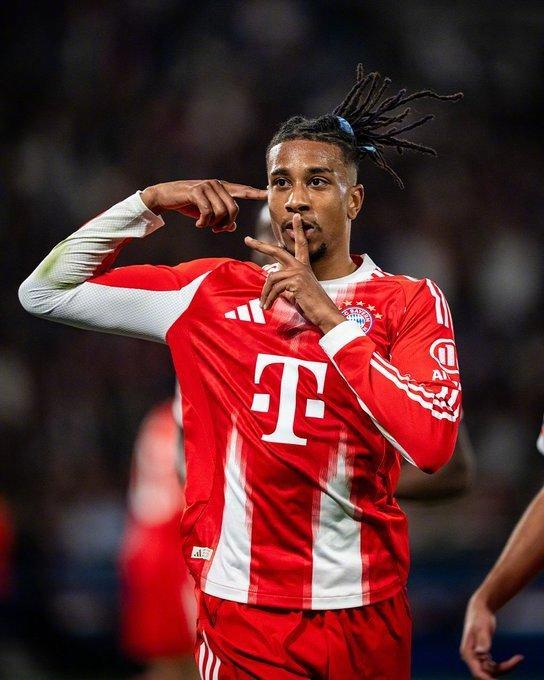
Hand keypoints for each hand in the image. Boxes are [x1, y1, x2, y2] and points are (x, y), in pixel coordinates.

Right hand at [141, 179, 266, 232]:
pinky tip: (198, 224)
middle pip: (234, 209)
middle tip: (216, 229)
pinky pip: (208, 212)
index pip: (242, 190)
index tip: (267, 192)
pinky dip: (204, 223)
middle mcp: (217, 184)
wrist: (165, 197)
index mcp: (222, 188)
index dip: (255, 193)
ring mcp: (207, 186)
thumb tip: (232, 226)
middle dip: (226, 223)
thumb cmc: (188, 204)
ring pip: (221, 212)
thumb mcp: (206, 213)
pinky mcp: (197, 191)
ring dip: (213, 224)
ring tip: (205, 225)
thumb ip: (221, 219)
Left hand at [245, 213, 344, 332]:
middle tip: (247, 239)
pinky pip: (275, 288)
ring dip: (265, 293)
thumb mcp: (295, 292)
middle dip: (260, 245)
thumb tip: (272, 280)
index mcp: (303, 266)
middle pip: (277, 251)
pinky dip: (269, 298)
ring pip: (272, 277)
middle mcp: (301, 266)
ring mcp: (298, 273)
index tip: (296, 216)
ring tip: (263, 304)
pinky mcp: (296, 282)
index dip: (298, 230)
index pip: (300, 244)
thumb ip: (284, 284)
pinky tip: (268, 306)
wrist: (324, 313)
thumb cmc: (311, 305)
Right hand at [460, 595, 523, 677]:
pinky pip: (495, 666)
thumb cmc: (480, 616)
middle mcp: (471, 657)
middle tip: (516, 662)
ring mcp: (478, 657)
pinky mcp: (484, 656)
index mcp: (467, 652)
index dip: (487, 679)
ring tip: (518, 658)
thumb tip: (481, 654)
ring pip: (492, 671)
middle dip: (501, 672)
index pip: (477, 671)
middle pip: (486, 673)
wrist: (480, 608)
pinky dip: (506, 665)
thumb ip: (482, 641)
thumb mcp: (482, 628)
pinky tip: (517, 658)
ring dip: (506, 668)